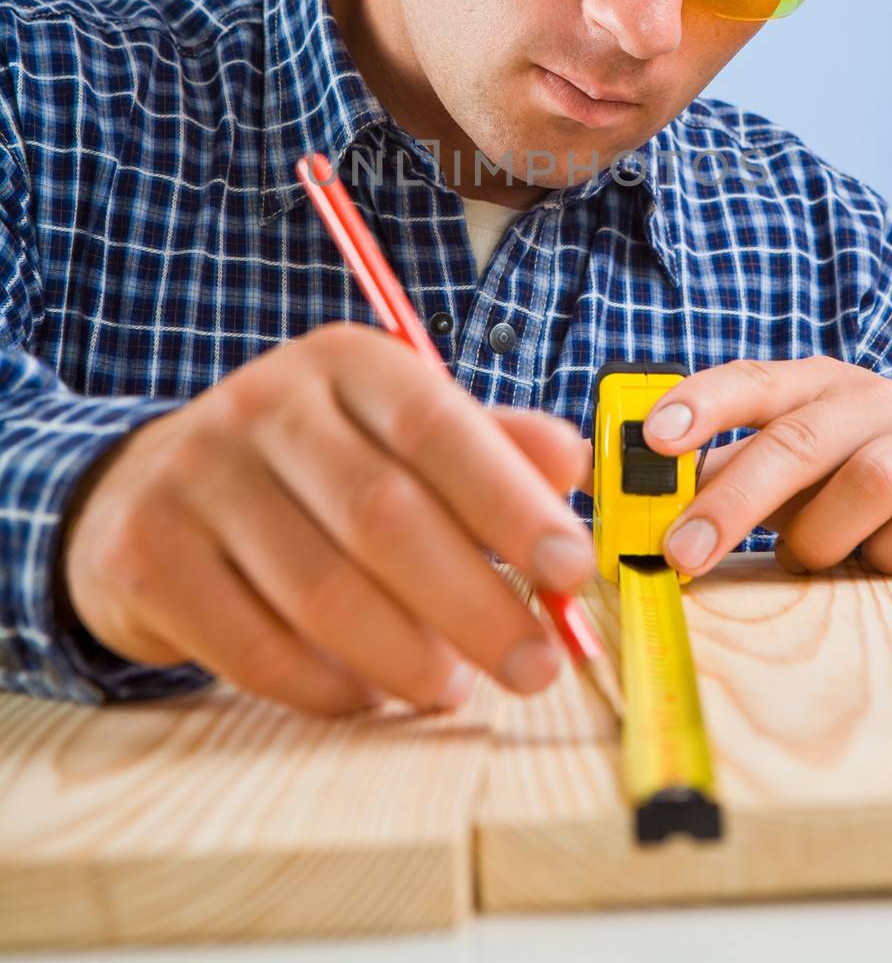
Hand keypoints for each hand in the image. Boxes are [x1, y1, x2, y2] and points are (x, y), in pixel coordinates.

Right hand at [62, 323, 593, 715]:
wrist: (151, 487)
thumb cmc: (311, 465)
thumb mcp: (396, 430)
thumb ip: (487, 446)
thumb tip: (570, 462)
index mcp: (344, 363)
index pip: (436, 424)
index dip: (511, 500)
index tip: (572, 567)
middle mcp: (264, 404)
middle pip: (384, 515)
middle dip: (475, 603)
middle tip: (535, 666)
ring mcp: (198, 477)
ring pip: (321, 591)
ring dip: (405, 657)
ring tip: (451, 689)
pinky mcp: (150, 556)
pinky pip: (255, 646)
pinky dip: (326, 688)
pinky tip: (368, 698)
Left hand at [639, 357, 891, 576]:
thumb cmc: (853, 463)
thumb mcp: (791, 455)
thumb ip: (725, 472)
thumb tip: (647, 507)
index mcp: (811, 385)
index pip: (751, 381)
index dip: (702, 403)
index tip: (655, 435)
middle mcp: (866, 401)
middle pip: (796, 443)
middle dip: (733, 503)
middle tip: (682, 553)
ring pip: (862, 485)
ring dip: (820, 537)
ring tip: (807, 553)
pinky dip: (887, 556)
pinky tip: (880, 555)